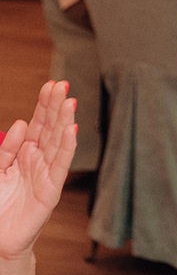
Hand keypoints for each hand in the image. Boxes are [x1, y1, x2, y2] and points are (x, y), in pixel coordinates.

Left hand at [0, 82, 76, 261]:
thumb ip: (6, 149)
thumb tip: (22, 123)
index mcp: (25, 154)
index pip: (38, 124)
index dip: (44, 105)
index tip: (51, 85)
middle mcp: (39, 161)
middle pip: (50, 128)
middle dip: (56, 106)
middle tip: (63, 84)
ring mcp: (47, 174)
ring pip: (59, 142)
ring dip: (65, 121)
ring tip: (70, 101)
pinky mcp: (51, 190)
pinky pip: (61, 165)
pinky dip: (68, 147)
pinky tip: (72, 130)